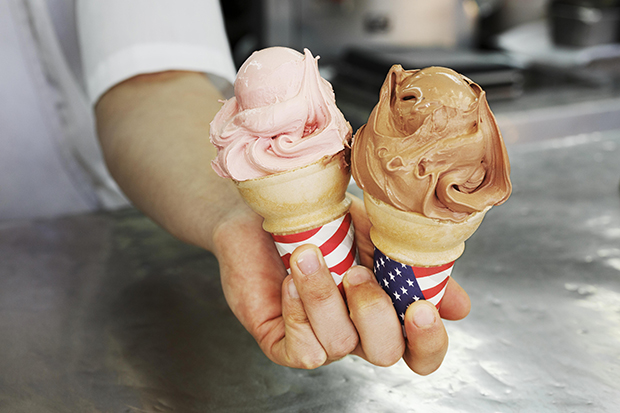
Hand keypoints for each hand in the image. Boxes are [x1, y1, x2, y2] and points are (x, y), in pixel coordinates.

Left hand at [213, 193, 470, 372]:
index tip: (422, 309)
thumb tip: (461, 309)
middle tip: (357, 272)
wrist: (271, 206)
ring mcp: (319, 338)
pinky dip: (299, 312)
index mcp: (386, 309)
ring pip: (339, 346)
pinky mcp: (282, 341)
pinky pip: (303, 350)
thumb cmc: (324, 220)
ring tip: (308, 255)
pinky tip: (290, 278)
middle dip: (375, 315)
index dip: (429, 342)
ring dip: (325, 297)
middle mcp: (356, 331)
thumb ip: (414, 267)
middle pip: (386, 354)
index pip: (420, 351)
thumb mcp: (377, 234)